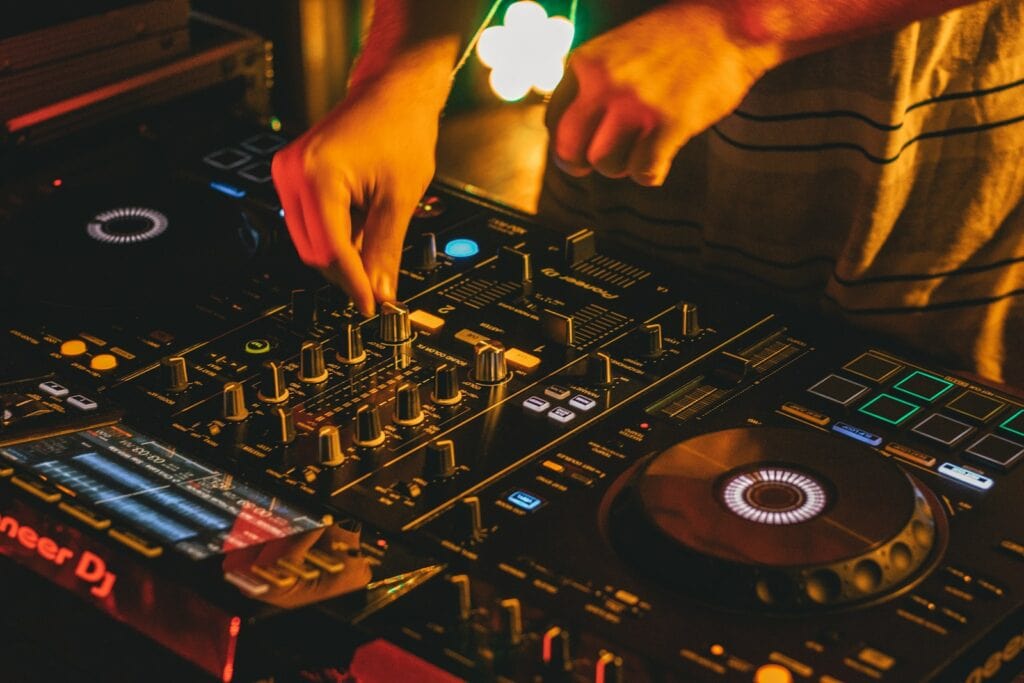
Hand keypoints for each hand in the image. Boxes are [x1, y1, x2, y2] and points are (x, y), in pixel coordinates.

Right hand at [272, 62, 445, 315]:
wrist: (392, 93)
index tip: (370, 305)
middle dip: (346, 272)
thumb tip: (380, 292)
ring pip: (308, 242)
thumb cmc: (400, 129)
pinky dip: (334, 235)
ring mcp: (288, 172)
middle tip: (378, 284)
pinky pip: (308, 223)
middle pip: (313, 251)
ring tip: (374, 244)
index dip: (353, 283)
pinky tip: (360, 228)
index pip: (331, 249)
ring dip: (340, 254)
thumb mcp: (400, 198)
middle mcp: (293, 173)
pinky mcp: (293, 175)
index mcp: (318, 174)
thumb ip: (386, 250)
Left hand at [545, 3, 782, 185]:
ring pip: (606, 165)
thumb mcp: (617, 50)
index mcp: (586, 63)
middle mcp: (604, 84)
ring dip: (622, 166)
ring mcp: (636, 105)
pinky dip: (650, 174)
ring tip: (640, 149)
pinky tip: (659, 160)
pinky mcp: (669, 124)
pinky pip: (643, 172)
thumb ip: (591, 84)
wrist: (729, 24)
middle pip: (570, 150)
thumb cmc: (675, 39)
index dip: (565, 142)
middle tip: (598, 163)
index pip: (553, 121)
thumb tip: (570, 130)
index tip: (580, 148)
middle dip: (581, 164)